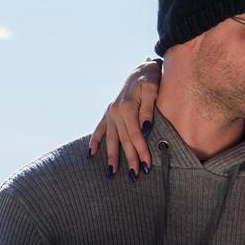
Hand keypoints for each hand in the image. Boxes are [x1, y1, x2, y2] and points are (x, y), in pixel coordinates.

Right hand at [89, 59, 161, 179]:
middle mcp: (115, 111)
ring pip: (111, 138)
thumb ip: (148, 110)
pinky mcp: (108, 113)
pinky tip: (91, 153)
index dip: (141, 151)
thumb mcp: (153, 90)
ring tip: (111, 173)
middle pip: (123, 140)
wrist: (141, 69)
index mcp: (126, 107)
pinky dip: (95, 140)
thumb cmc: (150, 78)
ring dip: (111, 156)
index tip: (147, 165)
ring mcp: (110, 112)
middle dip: (129, 158)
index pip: (135, 135)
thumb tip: (145, 129)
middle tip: (135, 175)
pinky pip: (99, 129)